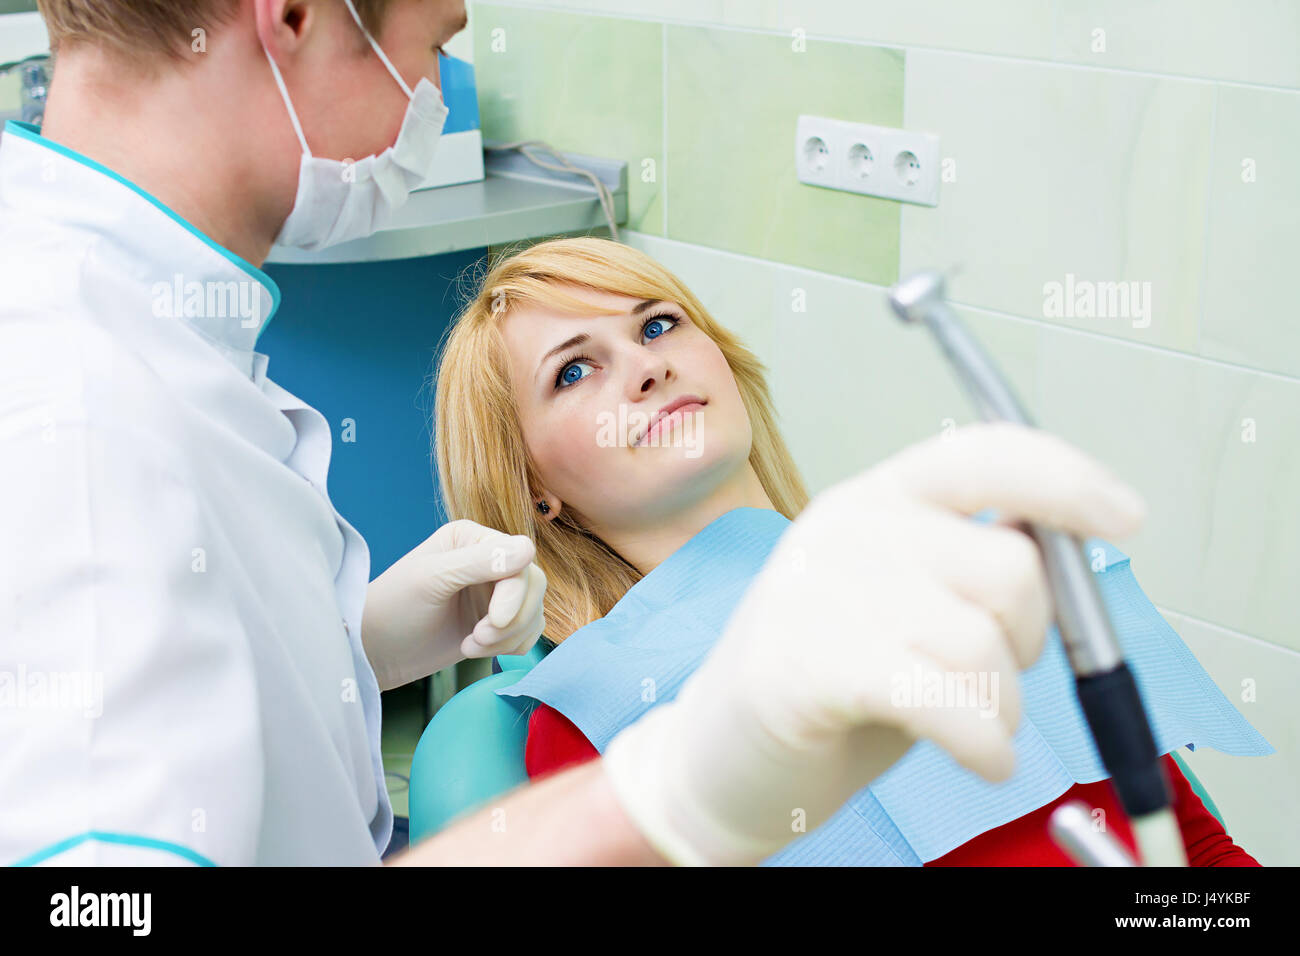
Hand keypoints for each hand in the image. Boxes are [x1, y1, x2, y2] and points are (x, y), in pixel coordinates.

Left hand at [362, 520, 546, 689]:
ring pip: (533, 611)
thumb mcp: (432, 580)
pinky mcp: (497, 621)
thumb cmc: (393, 609)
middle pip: (533, 586)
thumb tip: (529, 548)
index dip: (515, 594)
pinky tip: (475, 650)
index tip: (494, 623)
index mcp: (472, 538)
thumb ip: (480, 563)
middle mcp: (489, 559)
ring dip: (508, 637)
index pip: (520, 559)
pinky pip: (528, 631)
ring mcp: (494, 591)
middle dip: (511, 620)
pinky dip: (510, 646)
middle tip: (478, 640)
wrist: (376, 652)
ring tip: (470, 646)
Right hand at [601, 422, 1146, 864]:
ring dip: (1002, 708)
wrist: (719, 755)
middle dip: (1031, 641)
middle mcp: (848, 526)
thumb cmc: (831, 682)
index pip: (985, 454)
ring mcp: (821, 591)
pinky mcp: (806, 663)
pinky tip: (978, 757)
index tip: (1125, 516)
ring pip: (985, 646)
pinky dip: (984, 743)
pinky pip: (948, 703)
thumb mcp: (906, 604)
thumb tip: (1069, 546)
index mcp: (876, 499)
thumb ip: (971, 568)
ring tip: (970, 727)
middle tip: (992, 680)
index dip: (1067, 478)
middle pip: (1010, 567)